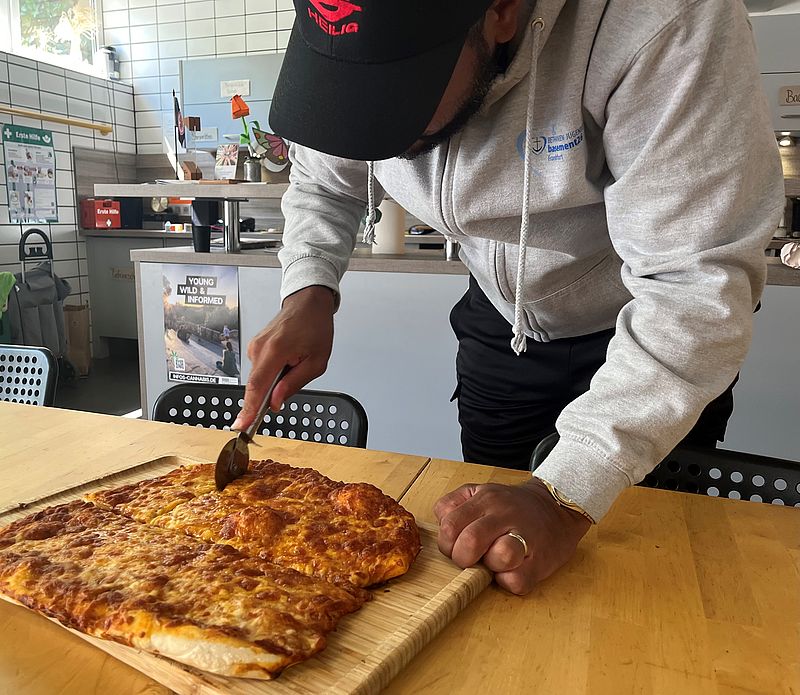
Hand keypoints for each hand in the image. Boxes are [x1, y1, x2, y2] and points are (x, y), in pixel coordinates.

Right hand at [233, 286, 334, 430]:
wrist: (308, 303)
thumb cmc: (315, 327)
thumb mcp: (316, 362)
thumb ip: (294, 384)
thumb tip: (275, 403)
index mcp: (275, 350)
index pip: (256, 387)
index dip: (248, 409)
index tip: (241, 426)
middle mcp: (259, 347)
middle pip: (256, 385)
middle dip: (269, 395)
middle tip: (289, 385)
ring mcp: (254, 346)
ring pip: (259, 378)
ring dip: (274, 381)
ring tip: (295, 363)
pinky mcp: (254, 347)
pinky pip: (260, 370)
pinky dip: (272, 373)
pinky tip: (287, 361)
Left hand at [434, 478, 590, 594]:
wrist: (557, 506)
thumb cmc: (512, 505)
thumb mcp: (481, 492)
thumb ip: (455, 503)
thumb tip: (441, 523)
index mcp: (485, 499)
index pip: (450, 525)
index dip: (446, 543)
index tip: (455, 546)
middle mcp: (504, 515)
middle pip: (470, 542)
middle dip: (462, 558)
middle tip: (470, 559)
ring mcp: (525, 537)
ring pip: (499, 557)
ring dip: (490, 567)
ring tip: (494, 562)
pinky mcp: (541, 562)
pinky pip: (517, 580)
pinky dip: (508, 581)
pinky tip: (511, 570)